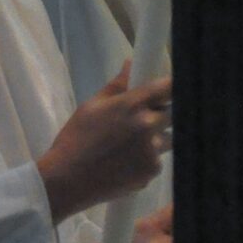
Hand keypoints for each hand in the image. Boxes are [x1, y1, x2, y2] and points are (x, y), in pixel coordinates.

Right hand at [37, 65, 170, 220]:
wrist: (68, 179)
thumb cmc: (76, 139)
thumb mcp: (92, 107)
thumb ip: (117, 85)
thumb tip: (130, 64)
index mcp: (133, 104)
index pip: (170, 88)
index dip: (174, 88)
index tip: (172, 91)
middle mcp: (149, 125)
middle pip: (174, 114)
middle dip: (163, 115)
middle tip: (144, 121)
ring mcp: (153, 150)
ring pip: (167, 139)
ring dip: (156, 139)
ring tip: (128, 146)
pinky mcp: (153, 170)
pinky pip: (158, 160)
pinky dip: (146, 160)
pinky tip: (125, 164)